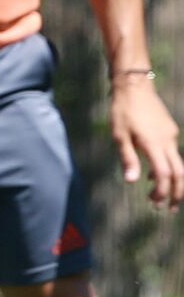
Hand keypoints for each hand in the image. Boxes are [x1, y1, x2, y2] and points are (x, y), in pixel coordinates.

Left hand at [110, 78, 183, 210]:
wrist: (134, 86)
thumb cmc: (122, 111)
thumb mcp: (119, 136)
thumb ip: (128, 159)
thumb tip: (133, 182)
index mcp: (154, 144)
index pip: (165, 174)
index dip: (162, 191)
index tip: (155, 203)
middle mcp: (168, 141)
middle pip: (180, 173)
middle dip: (176, 193)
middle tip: (169, 209)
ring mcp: (171, 135)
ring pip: (178, 164)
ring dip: (171, 182)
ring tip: (159, 196)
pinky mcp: (170, 131)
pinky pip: (172, 154)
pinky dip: (166, 168)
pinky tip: (152, 175)